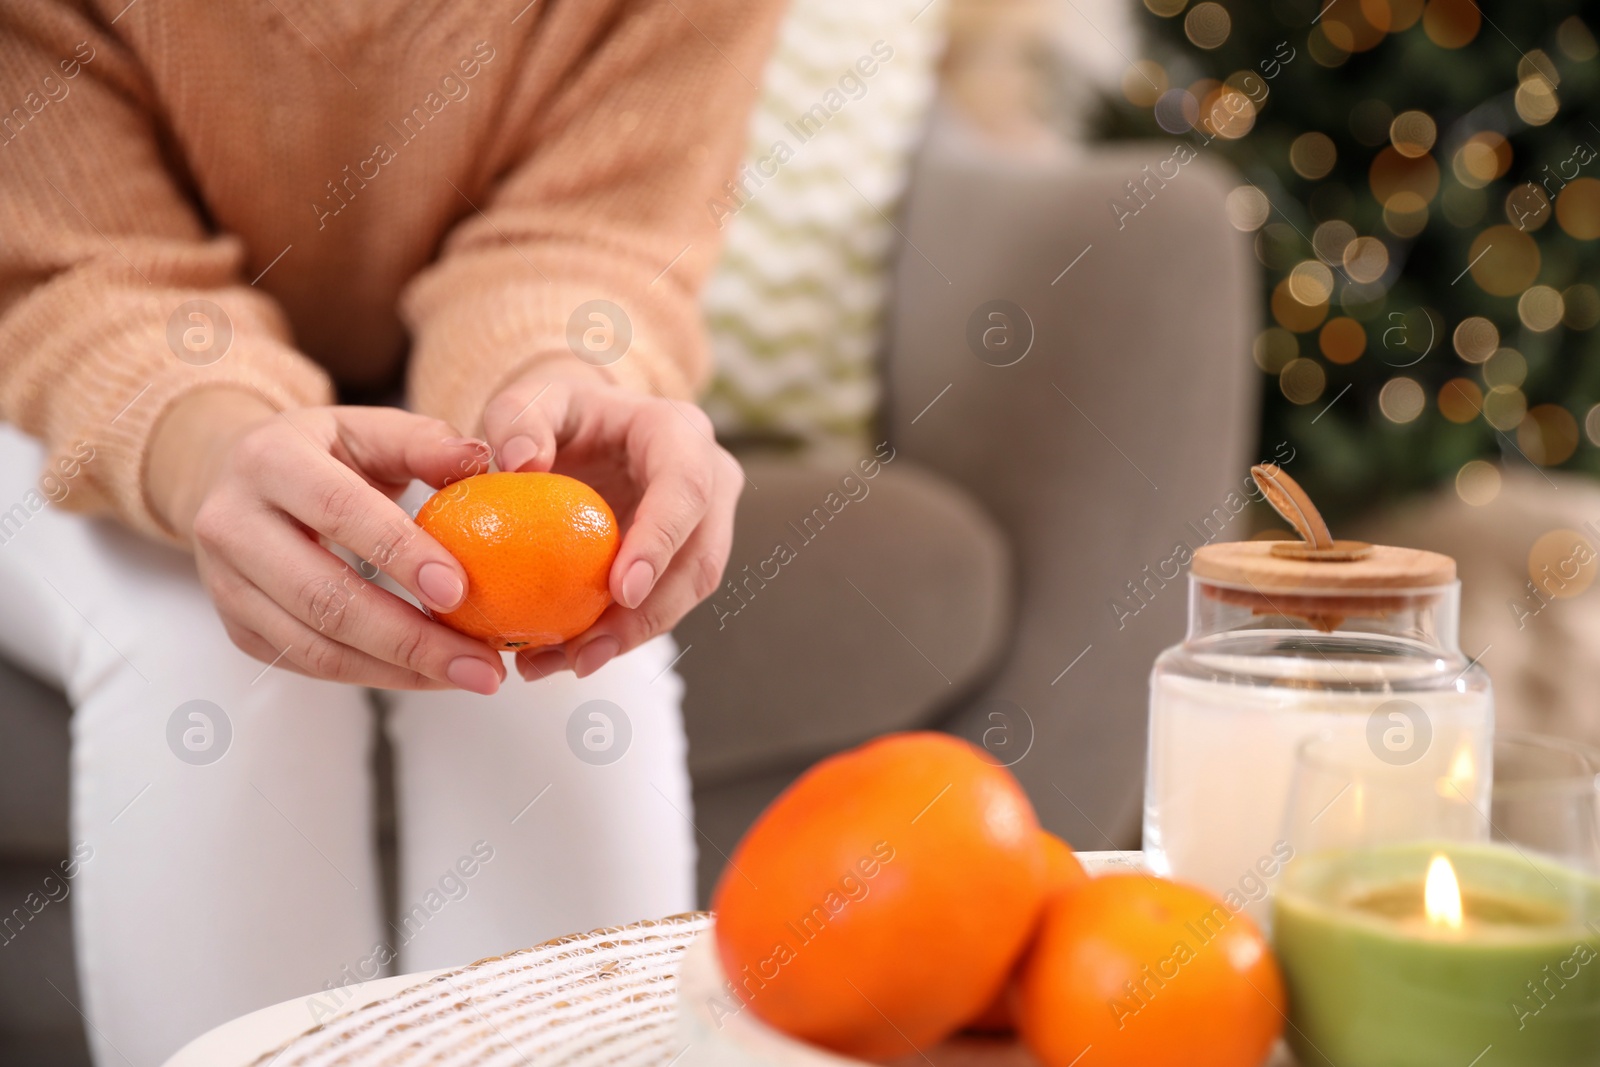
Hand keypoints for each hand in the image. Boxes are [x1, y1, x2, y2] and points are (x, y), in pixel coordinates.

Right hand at [147, 389, 507, 692]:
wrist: (238, 479)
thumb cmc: (324, 453)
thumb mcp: (370, 430)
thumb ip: (426, 442)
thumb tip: (483, 458)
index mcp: (268, 460)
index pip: (338, 512)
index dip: (400, 554)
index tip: (460, 592)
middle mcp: (231, 524)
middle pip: (323, 597)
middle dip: (411, 639)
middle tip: (482, 664)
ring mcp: (226, 584)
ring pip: (315, 646)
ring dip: (401, 670)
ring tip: (469, 674)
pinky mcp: (238, 627)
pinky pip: (310, 664)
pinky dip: (377, 676)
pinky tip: (430, 672)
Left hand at [480, 363, 741, 679]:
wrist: (583, 431)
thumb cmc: (558, 413)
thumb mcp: (530, 399)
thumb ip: (518, 420)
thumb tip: (523, 464)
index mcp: (679, 433)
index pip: (686, 488)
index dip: (662, 541)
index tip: (622, 589)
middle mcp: (708, 479)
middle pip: (700, 558)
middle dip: (649, 614)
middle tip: (589, 652)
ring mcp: (704, 524)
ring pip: (687, 594)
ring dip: (632, 637)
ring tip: (567, 664)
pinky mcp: (684, 560)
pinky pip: (663, 605)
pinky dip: (620, 635)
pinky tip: (568, 656)